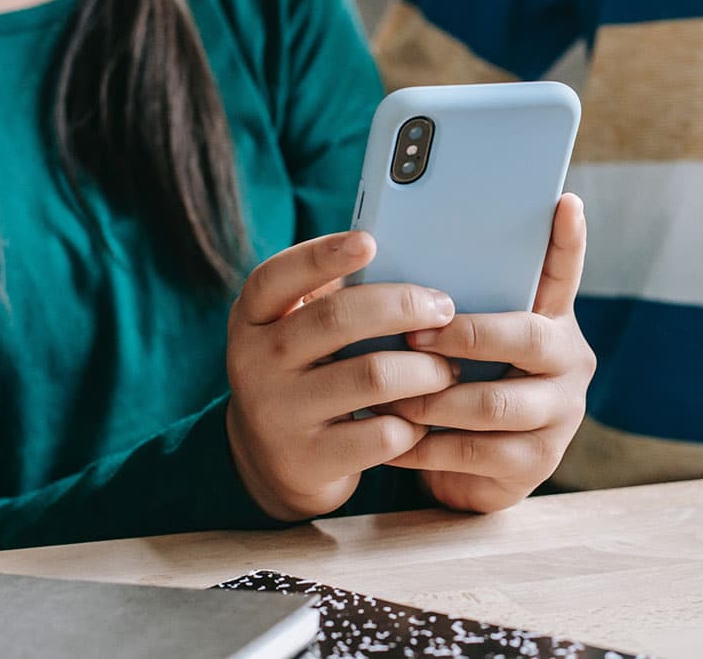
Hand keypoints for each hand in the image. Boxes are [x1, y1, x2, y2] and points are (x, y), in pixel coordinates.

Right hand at [224, 231, 460, 521]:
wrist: (271, 461)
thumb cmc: (306, 373)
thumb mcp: (299, 333)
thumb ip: (336, 300)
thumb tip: (416, 260)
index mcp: (253, 317)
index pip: (277, 276)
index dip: (323, 255)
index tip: (370, 241)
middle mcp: (255, 362)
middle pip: (338, 319)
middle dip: (404, 306)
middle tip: (444, 309)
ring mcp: (279, 414)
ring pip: (374, 376)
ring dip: (426, 368)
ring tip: (448, 368)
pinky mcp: (309, 460)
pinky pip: (383, 434)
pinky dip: (417, 423)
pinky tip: (427, 417)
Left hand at [379, 194, 593, 512]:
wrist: (469, 474)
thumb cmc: (458, 387)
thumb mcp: (462, 346)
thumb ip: (453, 308)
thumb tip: (391, 258)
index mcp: (552, 321)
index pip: (563, 274)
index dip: (567, 240)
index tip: (564, 201)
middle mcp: (569, 363)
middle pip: (528, 338)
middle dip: (464, 336)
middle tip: (412, 337)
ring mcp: (560, 415)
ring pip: (494, 403)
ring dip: (433, 398)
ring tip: (390, 394)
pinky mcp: (537, 464)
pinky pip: (473, 452)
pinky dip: (423, 446)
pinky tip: (391, 439)